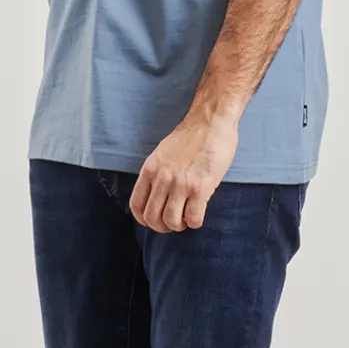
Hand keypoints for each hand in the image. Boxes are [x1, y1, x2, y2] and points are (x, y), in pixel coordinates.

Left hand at [129, 110, 240, 231]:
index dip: (145, 220)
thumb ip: (158, 174)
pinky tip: (199, 213)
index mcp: (150, 170)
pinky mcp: (201, 187)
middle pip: (152, 218)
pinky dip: (195, 222)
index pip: (137, 205)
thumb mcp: (163, 153)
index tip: (155, 220)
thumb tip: (158, 195)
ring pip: (171, 221)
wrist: (211, 121)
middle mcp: (162, 178)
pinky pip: (193, 218)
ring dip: (180, 226)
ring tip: (187, 218)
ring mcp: (181, 184)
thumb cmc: (191, 137)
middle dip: (163, 227)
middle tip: (174, 223)